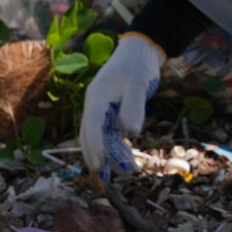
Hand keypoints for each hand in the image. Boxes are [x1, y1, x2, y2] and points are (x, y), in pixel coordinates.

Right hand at [78, 33, 163, 175]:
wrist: (140, 51)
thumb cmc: (137, 65)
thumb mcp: (137, 84)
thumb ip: (133, 107)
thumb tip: (130, 134)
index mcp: (97, 98)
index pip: (92, 127)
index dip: (95, 149)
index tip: (99, 167)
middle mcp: (95, 106)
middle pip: (91, 136)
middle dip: (98, 158)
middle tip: (107, 180)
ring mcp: (103, 109)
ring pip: (101, 138)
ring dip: (110, 156)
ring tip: (126, 173)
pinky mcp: (113, 112)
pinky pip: (111, 134)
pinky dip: (117, 147)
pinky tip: (127, 160)